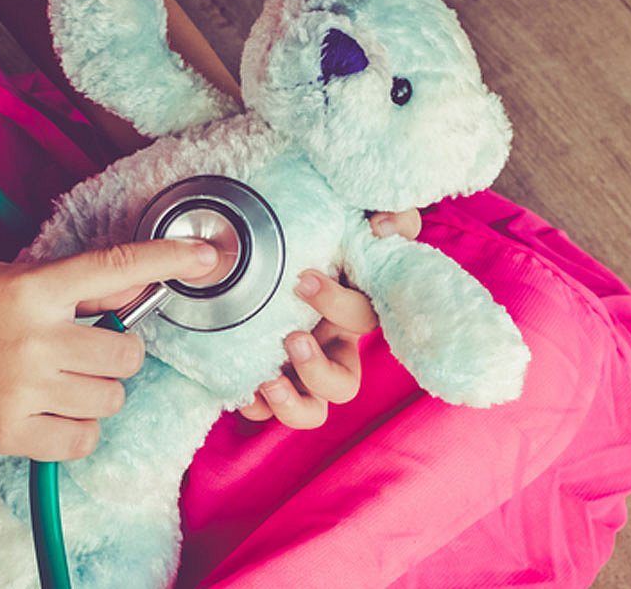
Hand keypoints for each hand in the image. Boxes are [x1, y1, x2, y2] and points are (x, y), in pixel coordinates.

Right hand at [0, 239, 220, 460]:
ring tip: (59, 380)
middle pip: (126, 354)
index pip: (114, 268)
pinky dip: (78, 429)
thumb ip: (78, 285)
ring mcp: (23, 389)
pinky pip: (84, 440)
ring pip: (111, 399)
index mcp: (34, 290)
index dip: (166, 259)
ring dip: (97, 392)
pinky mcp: (13, 432)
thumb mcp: (16, 278)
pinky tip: (52, 410)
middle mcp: (34, 339)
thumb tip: (138, 286)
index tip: (205, 255)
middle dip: (118, 354)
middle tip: (87, 350)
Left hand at [239, 209, 423, 427]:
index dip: (337, 305)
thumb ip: (390, 218)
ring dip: (291, 404)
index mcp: (355, 314)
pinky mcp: (270, 377)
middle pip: (344, 385)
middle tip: (290, 339)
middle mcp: (332, 350)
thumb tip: (383, 226)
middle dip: (317, 370)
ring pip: (312, 411)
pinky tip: (240, 390)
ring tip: (267, 382)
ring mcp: (301, 371)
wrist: (268, 249)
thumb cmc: (324, 238)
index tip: (303, 280)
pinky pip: (265, 410)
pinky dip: (253, 407)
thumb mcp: (358, 218)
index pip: (362, 320)